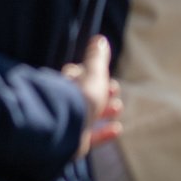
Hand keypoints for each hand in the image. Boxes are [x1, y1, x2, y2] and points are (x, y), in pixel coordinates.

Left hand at [62, 35, 121, 157]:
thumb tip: (99, 39)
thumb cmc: (80, 97)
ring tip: (117, 107)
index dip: (94, 75)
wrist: (66, 127)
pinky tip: (117, 129)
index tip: (109, 78)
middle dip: (103, 92)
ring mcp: (67, 122)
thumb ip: (97, 58)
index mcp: (63, 85)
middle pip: (84, 95)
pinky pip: (90, 137)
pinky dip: (104, 133)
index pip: (77, 76)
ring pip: (88, 115)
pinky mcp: (72, 141)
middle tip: (115, 90)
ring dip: (105, 110)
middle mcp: (63, 103)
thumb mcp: (93, 74)